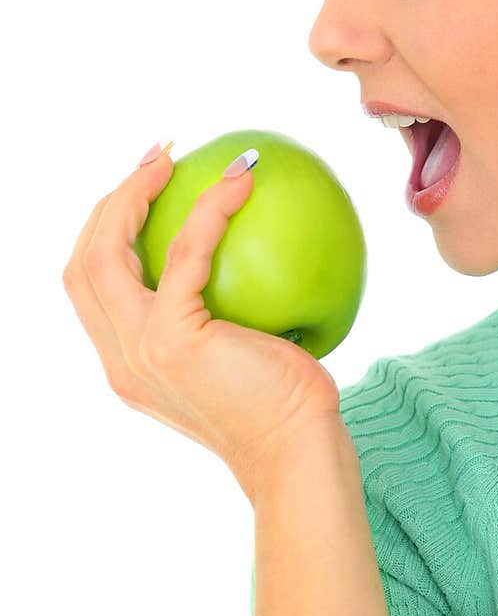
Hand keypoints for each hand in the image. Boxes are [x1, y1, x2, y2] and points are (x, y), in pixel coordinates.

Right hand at [62, 145, 342, 500]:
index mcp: (127, 365)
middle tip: (156, 159)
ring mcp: (138, 352)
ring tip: (173, 159)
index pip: (91, 288)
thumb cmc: (289, 409)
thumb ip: (224, 319)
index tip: (145, 188)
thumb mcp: (244, 360)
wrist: (298, 456)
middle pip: (81, 264)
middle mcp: (120, 361)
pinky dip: (208, 211)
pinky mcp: (172, 340)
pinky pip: (185, 256)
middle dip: (109, 202)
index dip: (106, 231)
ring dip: (135, 195)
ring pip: (104, 254)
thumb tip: (253, 258)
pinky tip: (240, 181)